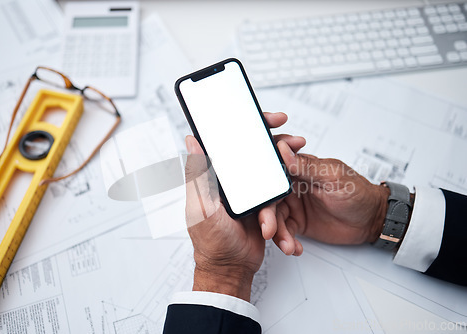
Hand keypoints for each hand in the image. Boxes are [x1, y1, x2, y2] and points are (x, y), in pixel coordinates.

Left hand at [185, 112, 304, 300]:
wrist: (231, 270)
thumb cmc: (212, 241)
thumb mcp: (204, 206)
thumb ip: (199, 174)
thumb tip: (190, 141)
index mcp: (216, 176)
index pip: (232, 143)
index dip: (250, 126)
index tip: (270, 118)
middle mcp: (233, 181)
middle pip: (257, 154)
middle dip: (277, 147)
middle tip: (295, 141)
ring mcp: (249, 193)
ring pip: (270, 177)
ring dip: (282, 181)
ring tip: (279, 204)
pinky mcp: (263, 207)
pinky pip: (277, 200)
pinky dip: (281, 211)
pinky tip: (278, 221)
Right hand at [259, 144, 389, 254]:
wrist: (372, 220)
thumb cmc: (358, 193)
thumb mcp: (333, 176)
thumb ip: (307, 166)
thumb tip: (284, 149)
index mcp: (298, 168)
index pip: (271, 169)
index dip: (259, 180)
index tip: (255, 194)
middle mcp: (292, 186)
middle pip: (268, 198)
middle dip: (266, 216)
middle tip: (269, 230)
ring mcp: (293, 205)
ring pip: (273, 217)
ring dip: (277, 233)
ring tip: (288, 245)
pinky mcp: (297, 222)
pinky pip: (283, 231)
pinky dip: (286, 241)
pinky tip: (293, 248)